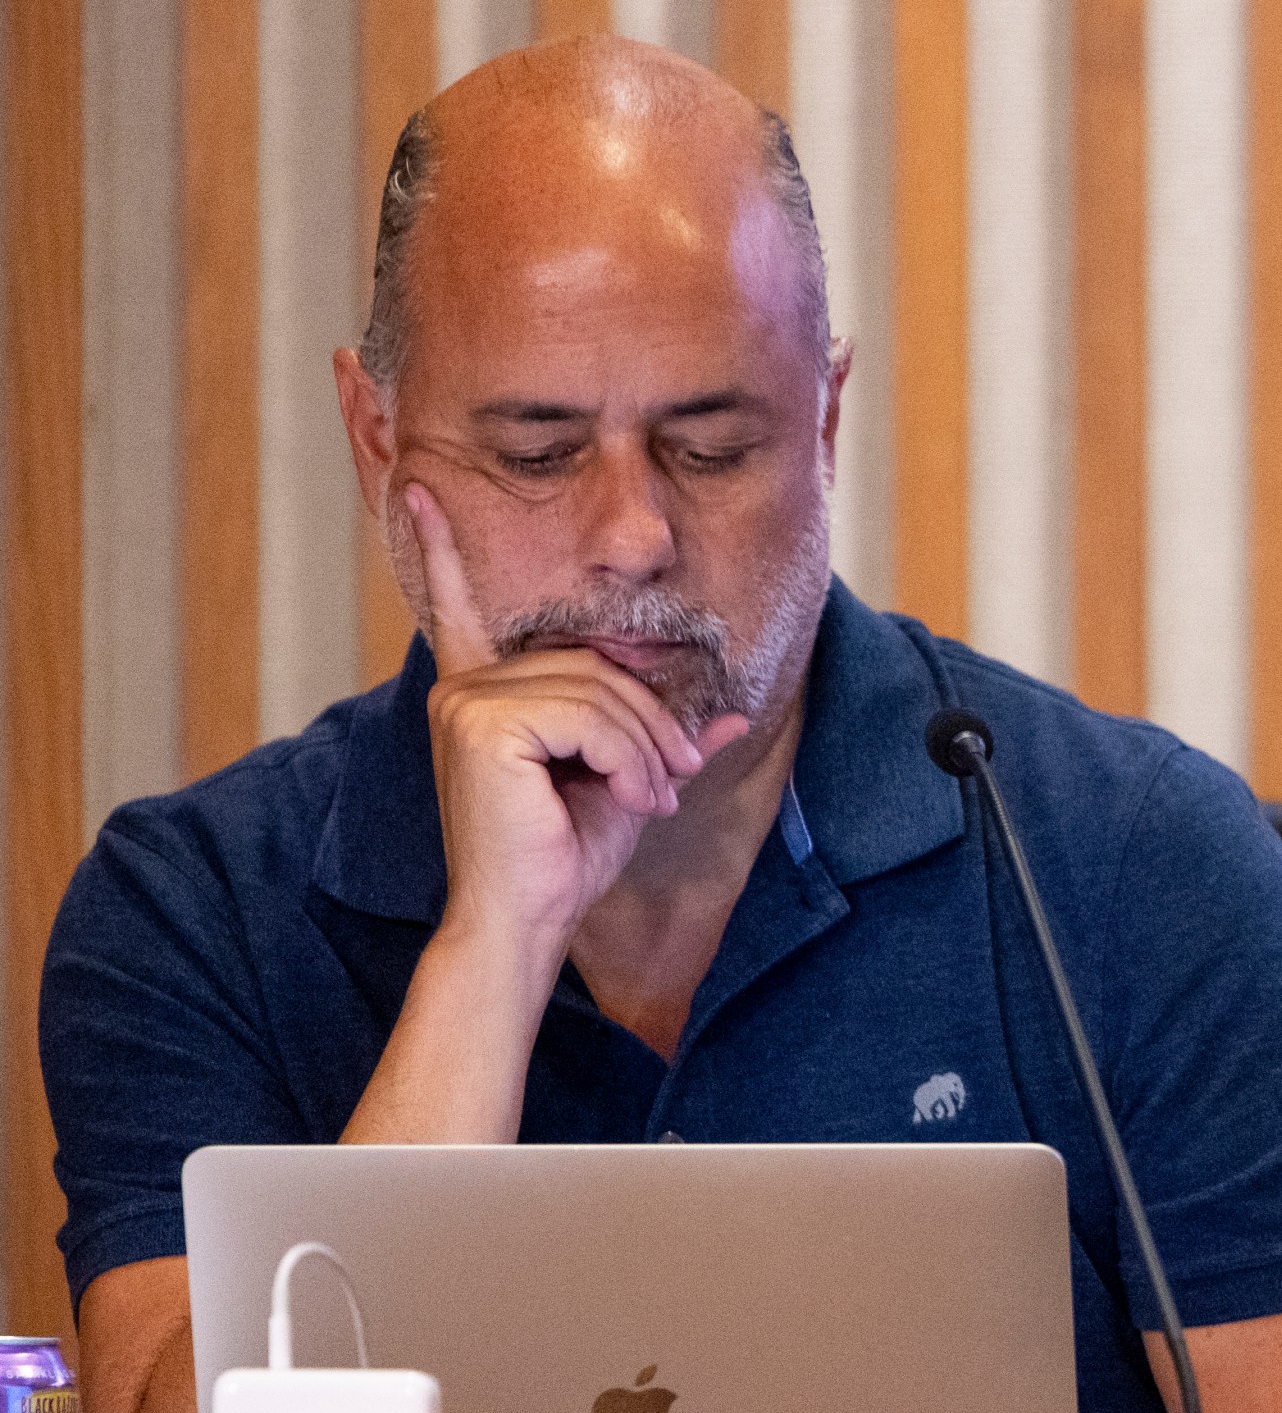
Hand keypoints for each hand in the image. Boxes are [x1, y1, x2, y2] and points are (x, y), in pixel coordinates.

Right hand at [403, 485, 745, 983]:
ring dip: (646, 750)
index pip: (460, 609)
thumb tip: (728, 719)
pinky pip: (590, 716)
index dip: (439, 550)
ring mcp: (466, 704)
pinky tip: (631, 799)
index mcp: (484, 695)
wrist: (526, 923)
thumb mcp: (626, 787)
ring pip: (599, 691)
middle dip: (649, 725)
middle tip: (671, 784)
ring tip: (652, 799)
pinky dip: (629, 760)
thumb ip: (665, 742)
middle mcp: (463, 689)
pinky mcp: (481, 725)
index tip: (420, 489)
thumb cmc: (563, 861)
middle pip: (592, 667)